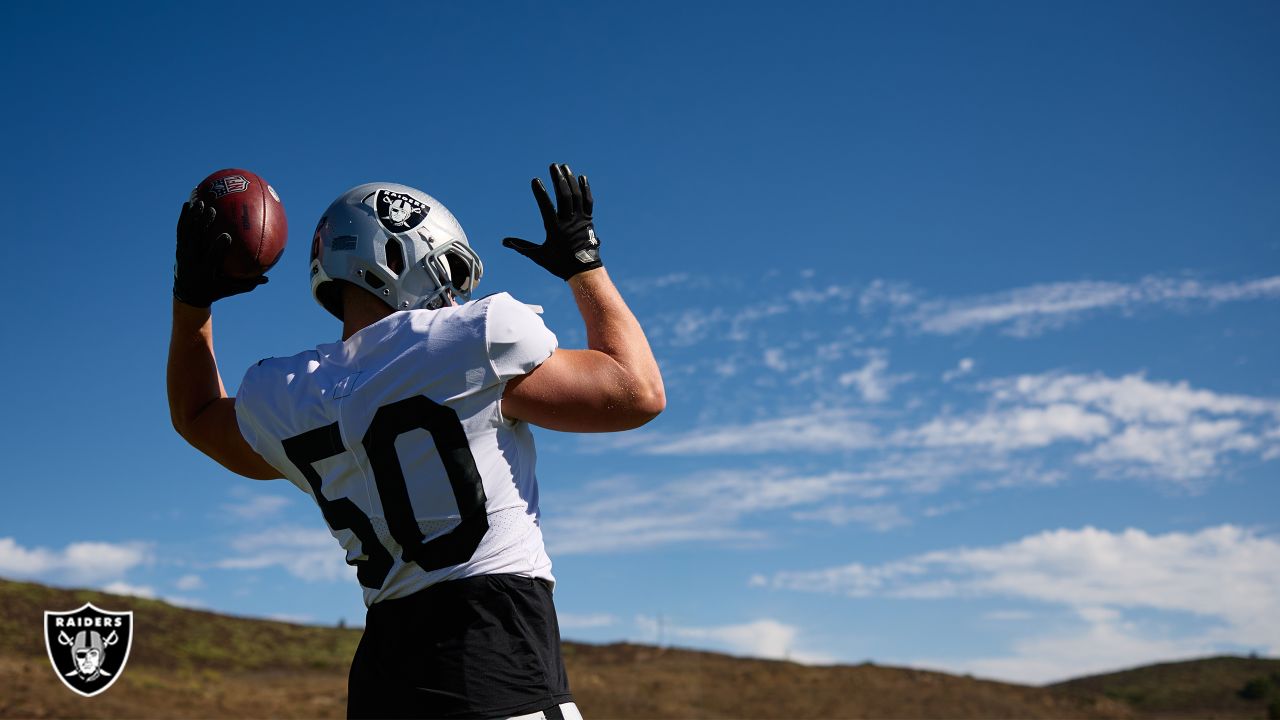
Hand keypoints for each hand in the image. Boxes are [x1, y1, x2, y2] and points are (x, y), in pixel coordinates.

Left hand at [173, 200, 265, 306]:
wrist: (188, 293)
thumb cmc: (215, 290)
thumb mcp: (231, 290)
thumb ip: (248, 283)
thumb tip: (267, 278)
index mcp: (204, 272)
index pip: (211, 258)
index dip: (218, 247)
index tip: (227, 236)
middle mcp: (191, 261)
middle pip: (195, 240)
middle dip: (202, 225)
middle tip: (212, 210)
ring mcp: (183, 253)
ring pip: (187, 232)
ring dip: (193, 216)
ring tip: (200, 201)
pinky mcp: (180, 247)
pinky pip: (181, 229)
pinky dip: (185, 216)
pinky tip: (188, 202)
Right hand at [502, 163, 602, 280]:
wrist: (583, 270)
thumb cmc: (558, 263)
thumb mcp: (538, 256)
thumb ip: (521, 246)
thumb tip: (504, 242)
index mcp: (555, 229)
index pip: (546, 207)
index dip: (540, 193)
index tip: (535, 180)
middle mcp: (568, 222)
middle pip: (564, 196)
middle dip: (558, 180)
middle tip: (553, 166)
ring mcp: (580, 220)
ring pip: (576, 196)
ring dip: (570, 180)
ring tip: (564, 167)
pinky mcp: (588, 220)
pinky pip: (587, 201)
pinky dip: (585, 189)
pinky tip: (581, 178)